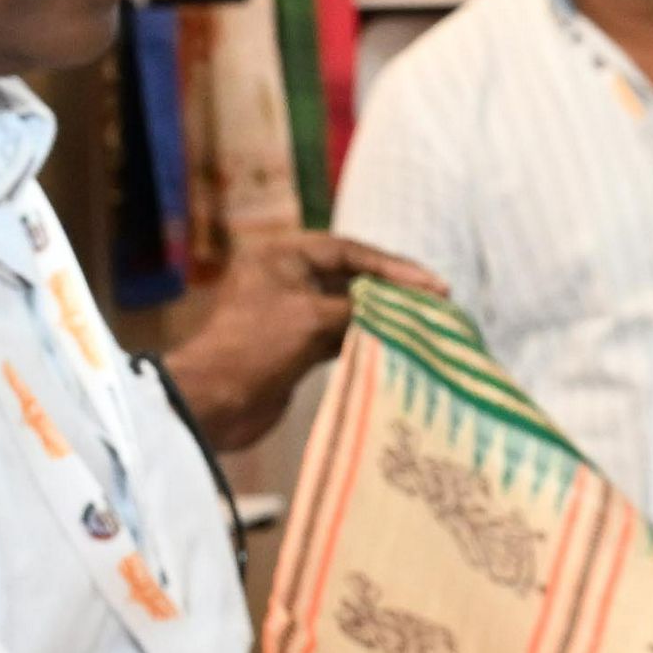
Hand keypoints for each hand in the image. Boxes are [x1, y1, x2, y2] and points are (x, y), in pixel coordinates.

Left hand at [164, 231, 431, 450]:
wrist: (215, 401)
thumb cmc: (257, 345)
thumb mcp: (312, 317)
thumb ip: (359, 308)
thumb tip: (402, 311)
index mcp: (281, 256)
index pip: (348, 251)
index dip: (393, 267)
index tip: (433, 285)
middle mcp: (287, 278)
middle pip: (351, 277)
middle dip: (393, 290)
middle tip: (437, 303)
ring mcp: (292, 313)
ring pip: (349, 308)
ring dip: (384, 316)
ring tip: (426, 324)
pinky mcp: (297, 346)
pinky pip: (341, 335)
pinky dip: (367, 339)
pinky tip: (398, 346)